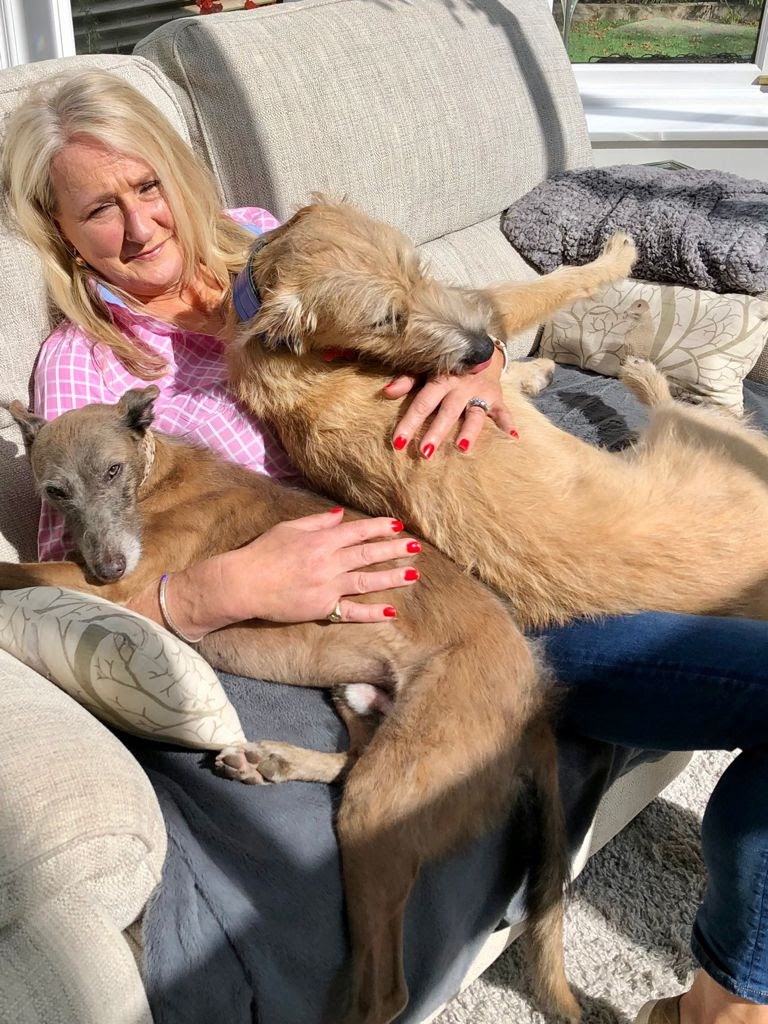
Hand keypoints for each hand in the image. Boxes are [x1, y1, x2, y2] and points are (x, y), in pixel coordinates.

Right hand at [132, 508, 420, 635]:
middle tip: (415, 546)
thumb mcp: (288, 528)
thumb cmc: (262, 553)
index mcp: (320, 540)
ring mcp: (327, 587)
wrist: (243, 583)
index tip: (397, 525)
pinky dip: (372, 613)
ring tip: (413, 575)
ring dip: (391, 577)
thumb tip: (340, 516)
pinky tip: (390, 612)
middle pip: (368, 554)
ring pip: (367, 581)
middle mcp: (328, 562)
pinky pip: (351, 612)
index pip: (357, 531)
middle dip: (394, 549)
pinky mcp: (322, 608)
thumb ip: (316, 522)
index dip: (379, 527)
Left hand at [384, 348, 516, 456]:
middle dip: (436, 432)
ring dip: (470, 431)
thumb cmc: (447, 365)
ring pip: (474, 414)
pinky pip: (503, 411)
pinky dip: (508, 423)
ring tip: (463, 448)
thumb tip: (386, 393)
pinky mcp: (497, 397)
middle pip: (447, 412)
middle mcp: (460, 387)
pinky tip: (512, 437)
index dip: (409, 422)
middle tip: (425, 452)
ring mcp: (480, 392)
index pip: (422, 403)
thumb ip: (407, 381)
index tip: (398, 442)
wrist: (480, 349)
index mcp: (440, 380)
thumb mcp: (426, 369)